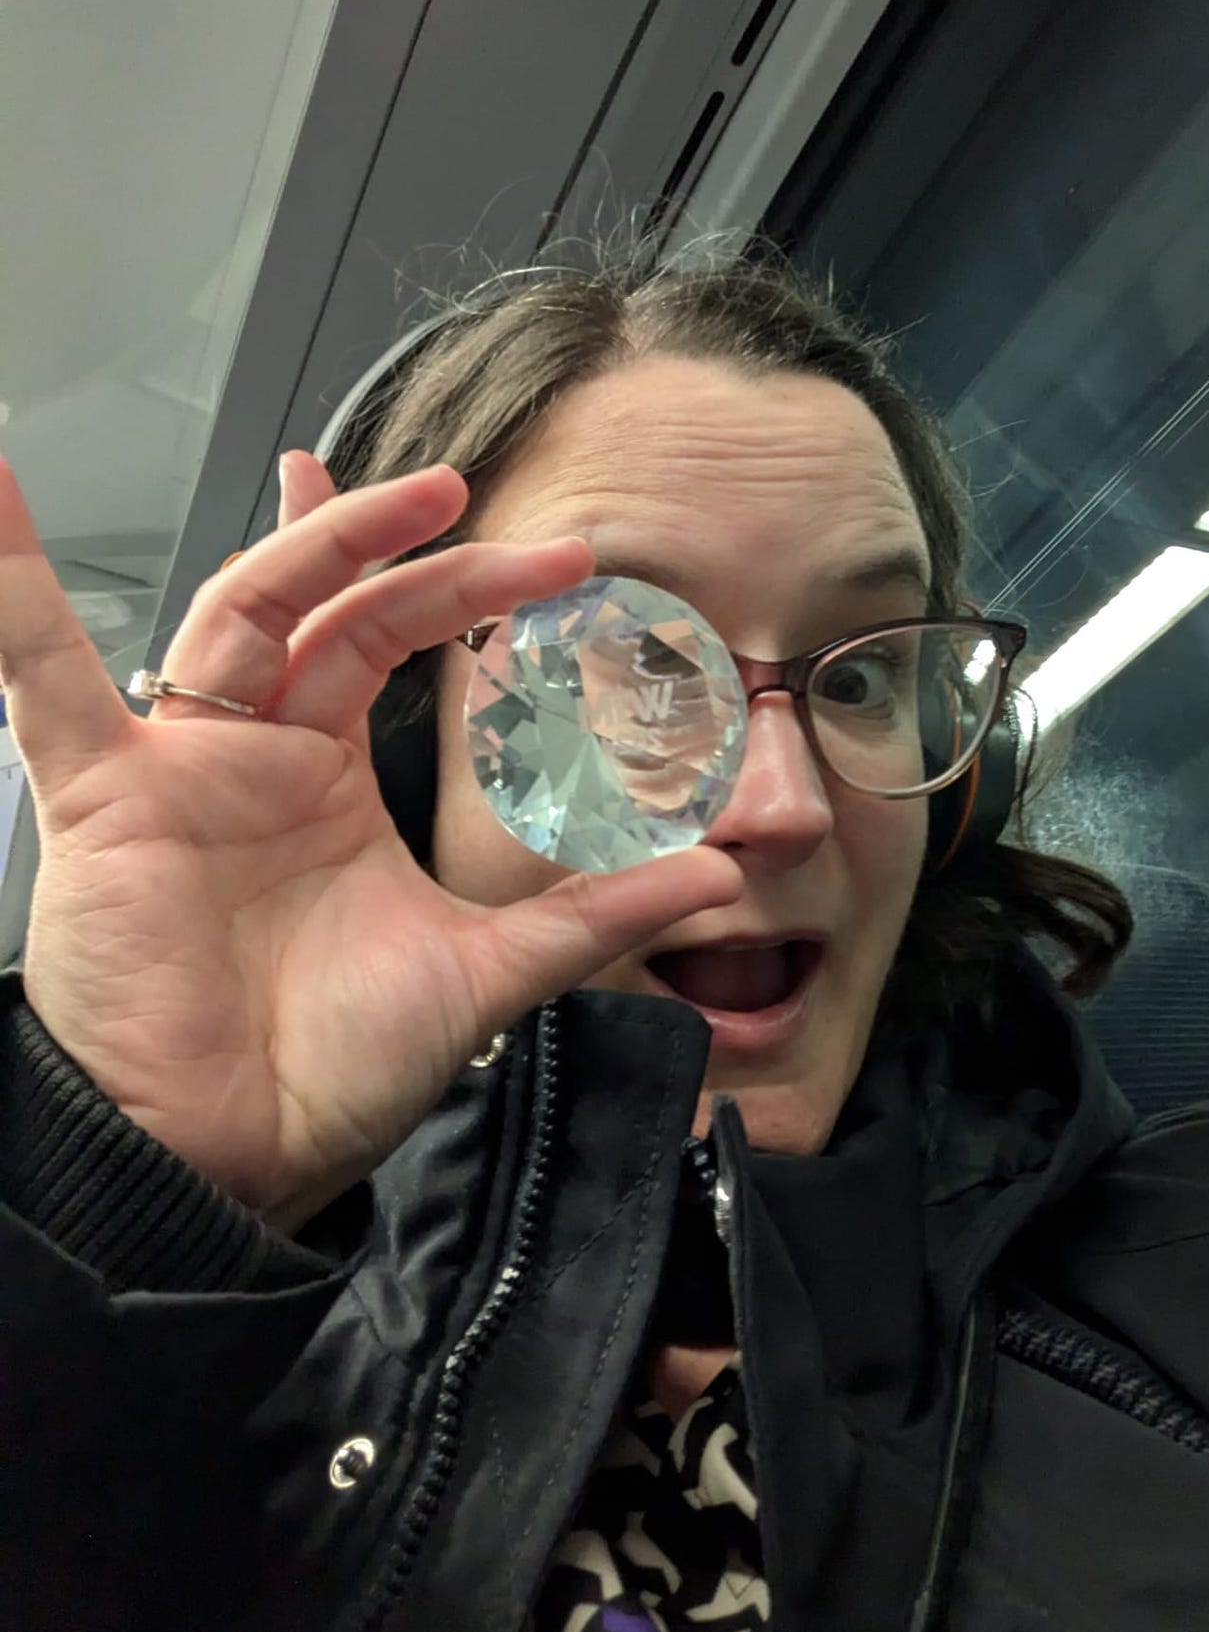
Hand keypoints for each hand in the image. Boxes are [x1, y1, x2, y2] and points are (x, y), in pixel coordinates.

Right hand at [1, 452, 740, 1224]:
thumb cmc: (328, 1071)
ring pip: (226, 617)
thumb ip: (594, 913)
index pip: (388, 639)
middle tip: (473, 497)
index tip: (551, 556)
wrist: (230, 1159)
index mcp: (328, 782)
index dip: (459, 584)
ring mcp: (179, 769)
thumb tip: (717, 875)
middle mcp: (255, 758)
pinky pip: (43, 680)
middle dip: (392, 547)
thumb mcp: (484, 972)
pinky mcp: (106, 798)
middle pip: (324, 609)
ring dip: (282, 544)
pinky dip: (11, 590)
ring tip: (327, 472)